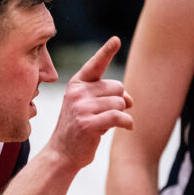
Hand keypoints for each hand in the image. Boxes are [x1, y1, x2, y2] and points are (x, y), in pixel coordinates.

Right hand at [49, 37, 132, 171]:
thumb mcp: (86, 106)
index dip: (106, 52)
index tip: (116, 40)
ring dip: (121, 114)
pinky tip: (126, 127)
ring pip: (120, 102)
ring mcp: (82, 107)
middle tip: (108, 114)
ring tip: (107, 124)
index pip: (95, 65)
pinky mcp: (89, 123)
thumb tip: (131, 100)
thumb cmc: (78, 129)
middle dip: (120, 101)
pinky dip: (127, 123)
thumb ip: (104, 96)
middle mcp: (77, 93)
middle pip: (118, 87)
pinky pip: (119, 116)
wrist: (62, 154)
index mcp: (76, 85)